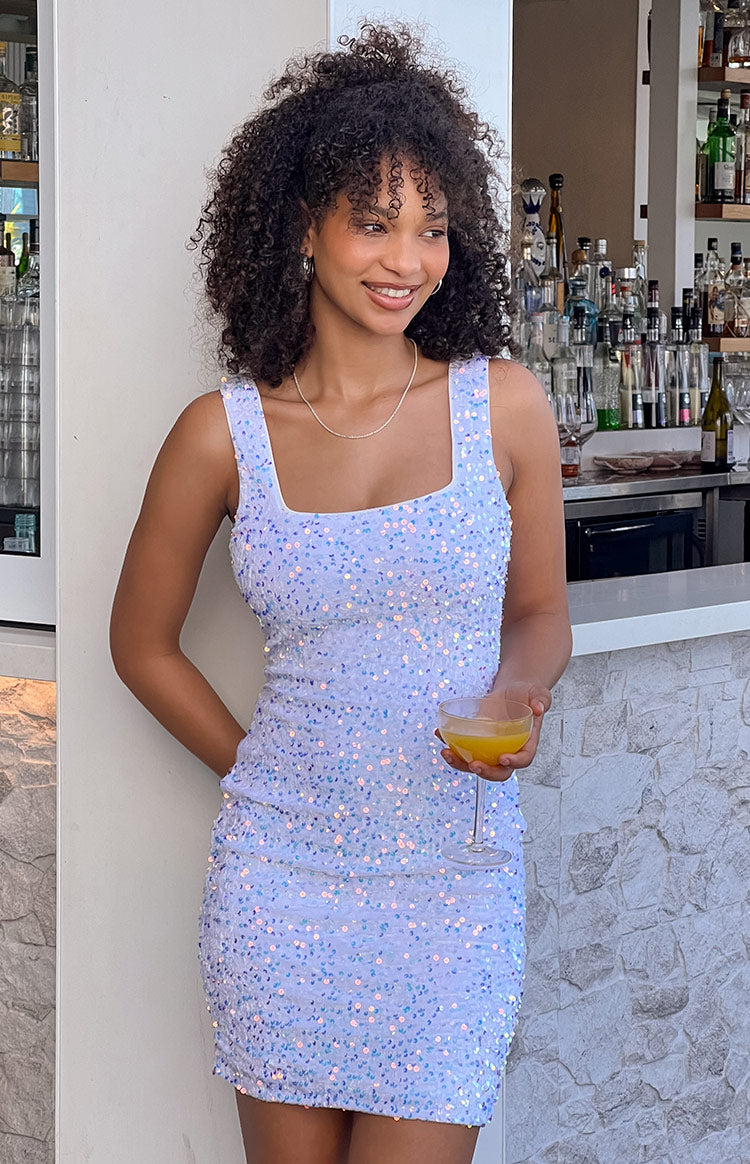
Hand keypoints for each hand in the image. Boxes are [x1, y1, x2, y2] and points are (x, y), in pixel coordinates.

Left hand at [434, 681, 550, 782]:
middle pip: (499, 772)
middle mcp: (509, 750)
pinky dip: (451, 745)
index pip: (523, 759)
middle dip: (485, 772)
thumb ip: (541, 700)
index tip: (502, 758)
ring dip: (461, 764)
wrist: (514, 691)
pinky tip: (440, 734)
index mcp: (527, 743)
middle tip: (473, 764)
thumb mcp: (539, 694)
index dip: (514, 762)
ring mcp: (492, 748)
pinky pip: (464, 748)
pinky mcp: (478, 740)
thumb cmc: (529, 695)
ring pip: (477, 764)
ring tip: (447, 753)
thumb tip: (539, 708)